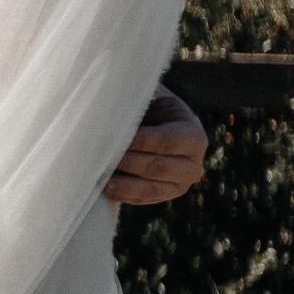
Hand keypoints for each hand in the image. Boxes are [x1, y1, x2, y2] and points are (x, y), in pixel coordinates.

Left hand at [104, 85, 206, 205]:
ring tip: (101, 181)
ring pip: (150, 188)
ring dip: (124, 185)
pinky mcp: (163, 196)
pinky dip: (123, 195)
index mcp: (194, 136)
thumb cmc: (149, 106)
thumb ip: (138, 96)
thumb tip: (114, 93)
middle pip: (157, 167)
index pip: (165, 140)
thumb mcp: (150, 96)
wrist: (155, 125)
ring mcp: (180, 185)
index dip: (138, 140)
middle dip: (127, 162)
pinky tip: (105, 189)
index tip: (112, 135)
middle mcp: (193, 165)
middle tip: (100, 157)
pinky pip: (143, 200)